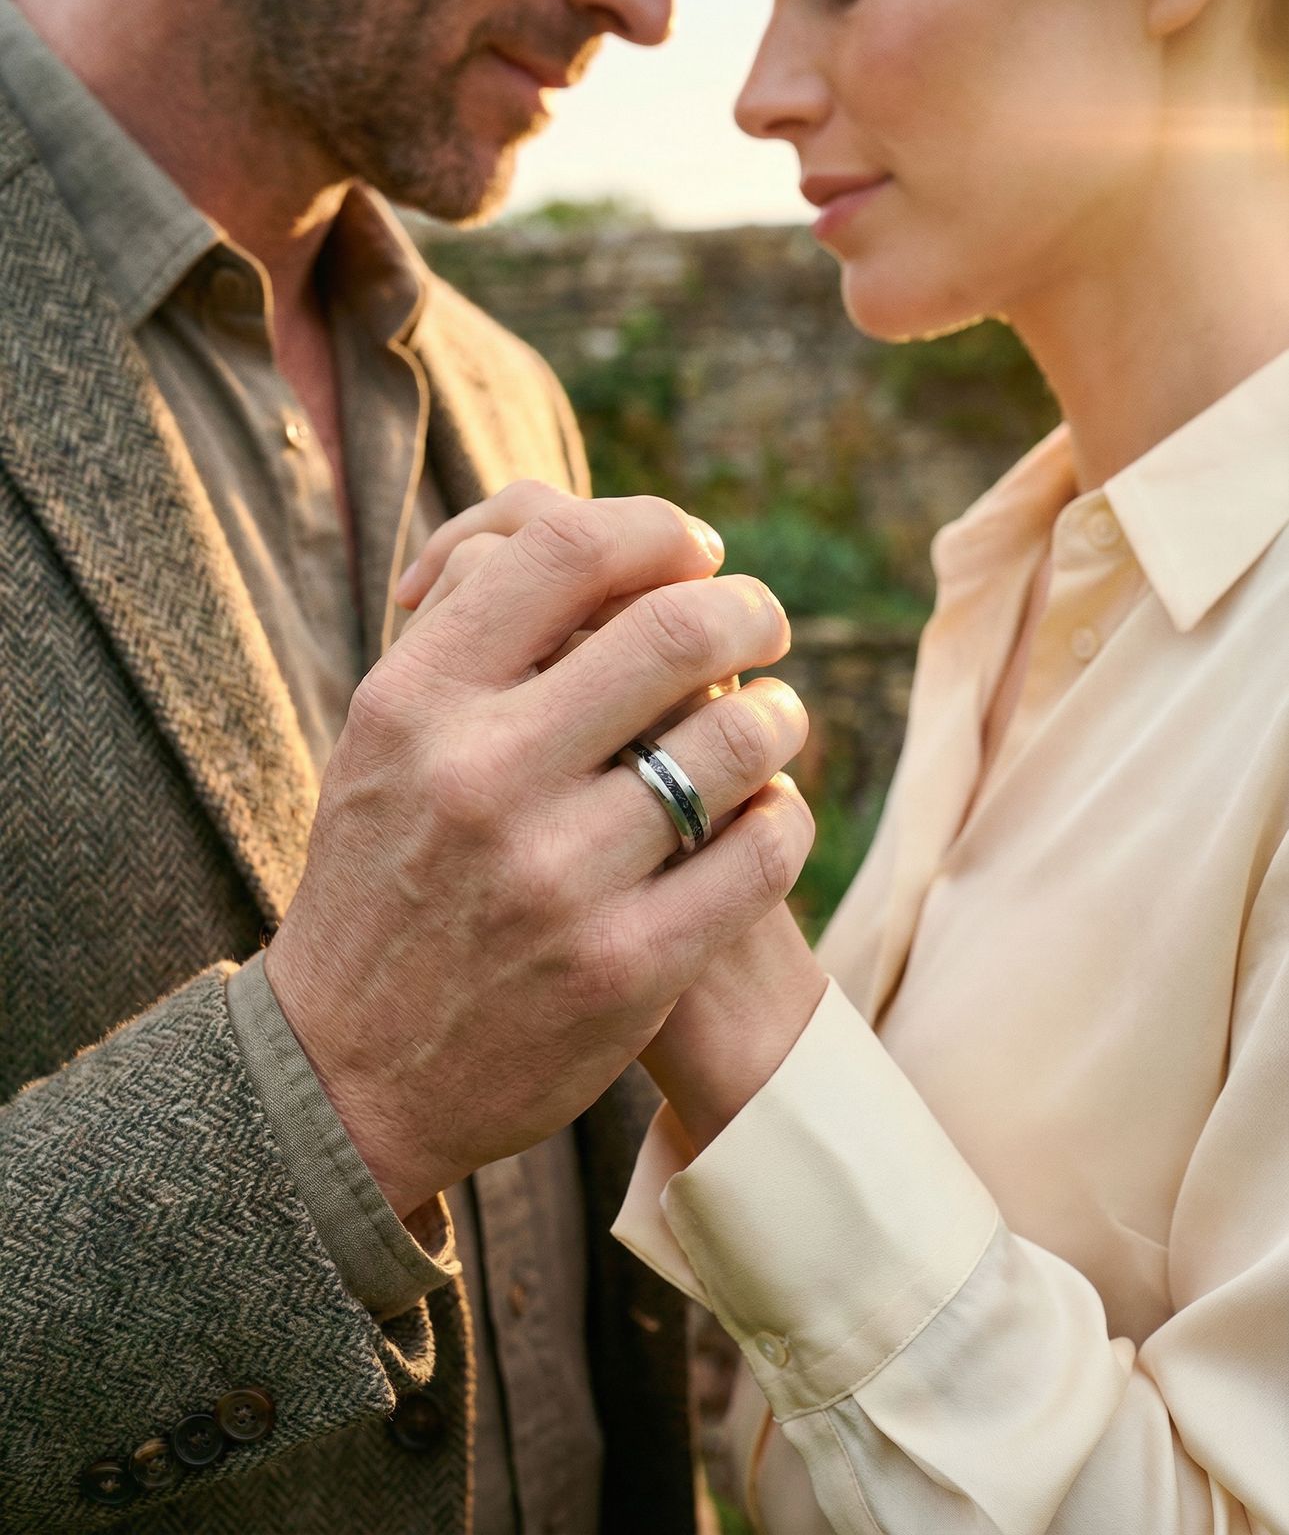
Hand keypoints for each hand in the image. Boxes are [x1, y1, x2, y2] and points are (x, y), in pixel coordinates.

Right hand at [265, 493, 813, 1217]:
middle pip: (676, 629)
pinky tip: (765, 814)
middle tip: (760, 619)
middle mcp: (480, 777)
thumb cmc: (384, 883)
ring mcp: (556, 878)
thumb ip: (470, 637)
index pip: (563, 549)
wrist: (348, 1077)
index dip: (656, 531)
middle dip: (747, 609)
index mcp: (414, 702)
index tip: (692, 553)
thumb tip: (596, 540)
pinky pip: (763, 848)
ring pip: (739, 736)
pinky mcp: (625, 969)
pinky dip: (784, 815)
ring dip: (777, 714)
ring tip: (770, 721)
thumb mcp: (383, 744)